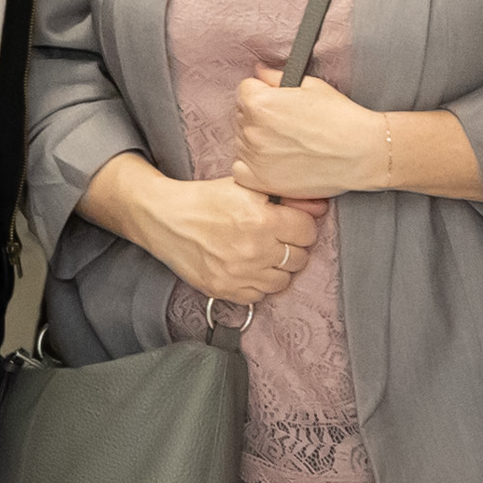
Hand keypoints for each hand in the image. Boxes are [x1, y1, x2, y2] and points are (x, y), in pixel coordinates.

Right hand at [138, 174, 328, 307]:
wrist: (163, 218)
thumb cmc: (203, 199)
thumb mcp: (244, 186)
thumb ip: (284, 196)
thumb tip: (320, 207)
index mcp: (262, 219)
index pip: (307, 232)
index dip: (300, 225)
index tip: (289, 223)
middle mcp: (254, 250)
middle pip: (300, 259)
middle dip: (292, 247)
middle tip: (276, 238)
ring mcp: (238, 274)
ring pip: (282, 281)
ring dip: (277, 268)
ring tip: (262, 254)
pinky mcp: (223, 289)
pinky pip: (258, 296)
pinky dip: (256, 284)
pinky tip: (246, 268)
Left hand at [232, 76, 386, 200]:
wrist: (361, 153)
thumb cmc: (341, 118)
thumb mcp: (310, 85)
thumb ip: (276, 77)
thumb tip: (259, 72)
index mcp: (259, 103)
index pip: (244, 90)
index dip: (263, 93)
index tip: (278, 102)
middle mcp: (251, 129)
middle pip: (241, 115)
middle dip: (258, 115)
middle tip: (287, 124)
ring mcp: (254, 157)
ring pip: (242, 141)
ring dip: (257, 140)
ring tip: (287, 143)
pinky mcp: (260, 181)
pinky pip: (239, 169)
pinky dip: (252, 165)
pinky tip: (274, 161)